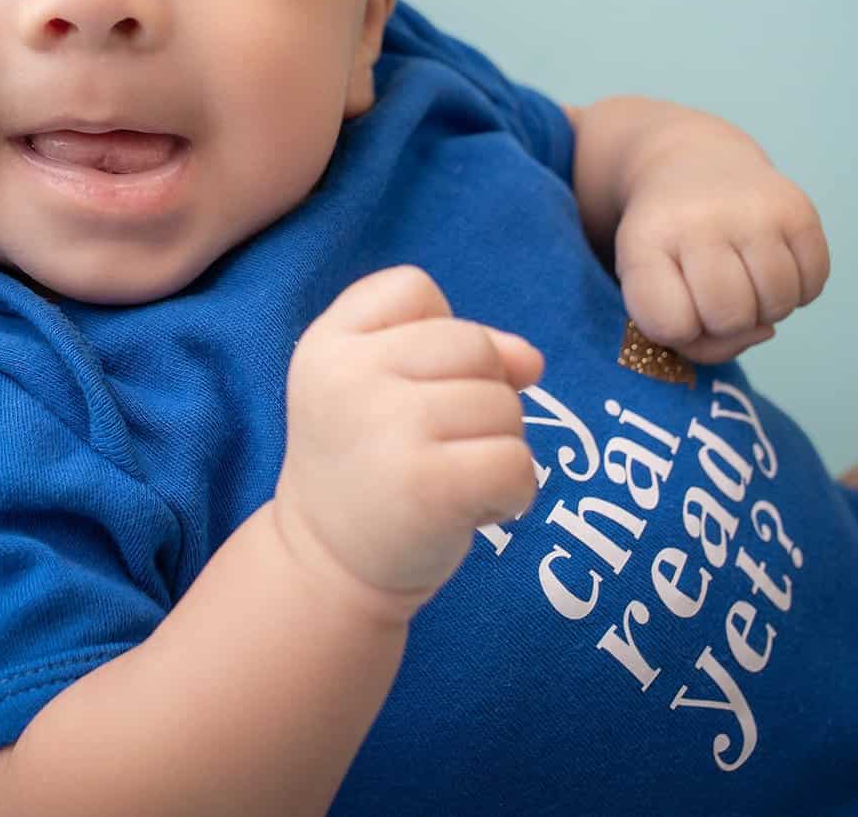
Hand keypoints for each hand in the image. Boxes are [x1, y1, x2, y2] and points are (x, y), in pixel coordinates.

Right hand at [273, 265, 545, 621]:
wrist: (326, 568)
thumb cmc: (366, 466)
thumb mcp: (382, 388)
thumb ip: (451, 350)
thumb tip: (531, 361)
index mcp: (327, 342)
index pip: (414, 288)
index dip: (436, 336)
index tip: (409, 391)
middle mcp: (348, 375)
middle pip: (474, 345)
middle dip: (481, 394)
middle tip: (440, 445)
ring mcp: (386, 427)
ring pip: (504, 406)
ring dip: (498, 447)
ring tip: (450, 479)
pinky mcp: (426, 485)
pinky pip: (517, 462)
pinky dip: (514, 492)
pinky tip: (474, 509)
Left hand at [613, 146, 830, 364]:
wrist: (692, 164)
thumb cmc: (668, 243)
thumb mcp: (647, 284)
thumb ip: (689, 336)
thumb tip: (764, 332)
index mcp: (647, 240)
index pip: (670, 323)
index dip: (677, 331)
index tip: (673, 301)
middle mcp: (702, 220)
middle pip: (729, 318)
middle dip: (724, 323)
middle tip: (712, 293)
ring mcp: (755, 212)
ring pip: (777, 306)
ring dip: (764, 310)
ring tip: (743, 280)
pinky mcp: (798, 209)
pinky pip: (813, 286)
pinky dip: (796, 291)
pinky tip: (769, 266)